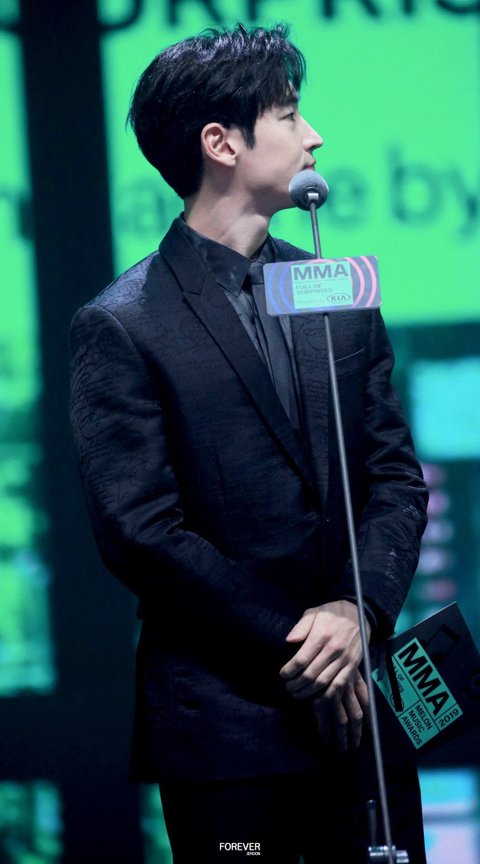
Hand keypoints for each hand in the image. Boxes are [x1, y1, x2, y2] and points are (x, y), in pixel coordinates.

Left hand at [279, 600, 370, 749]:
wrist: (359, 613)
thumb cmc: (331, 613)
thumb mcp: (314, 612)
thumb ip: (301, 627)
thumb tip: (289, 641)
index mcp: (322, 635)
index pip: (301, 659)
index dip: (289, 670)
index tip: (282, 674)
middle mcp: (334, 649)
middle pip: (311, 674)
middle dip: (296, 684)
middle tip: (288, 687)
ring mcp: (345, 659)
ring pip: (323, 683)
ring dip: (308, 692)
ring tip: (297, 694)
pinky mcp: (353, 666)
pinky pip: (339, 685)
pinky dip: (326, 695)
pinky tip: (316, 698)